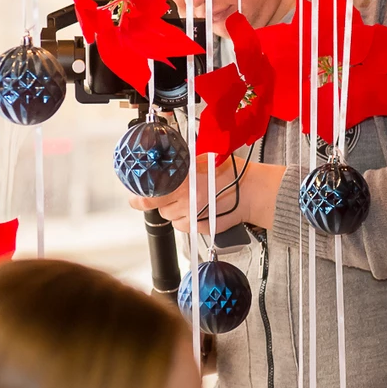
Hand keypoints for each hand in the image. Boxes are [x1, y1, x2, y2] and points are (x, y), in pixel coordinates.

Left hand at [129, 151, 284, 234]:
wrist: (251, 192)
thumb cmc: (231, 174)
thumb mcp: (204, 159)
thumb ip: (184, 164)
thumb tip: (165, 164)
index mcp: (184, 184)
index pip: (151, 196)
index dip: (139, 197)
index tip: (135, 196)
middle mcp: (187, 202)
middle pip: (160, 208)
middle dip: (163, 201)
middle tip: (174, 193)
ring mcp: (193, 217)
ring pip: (171, 218)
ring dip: (175, 210)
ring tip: (191, 200)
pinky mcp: (200, 227)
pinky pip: (183, 226)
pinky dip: (186, 219)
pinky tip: (198, 209)